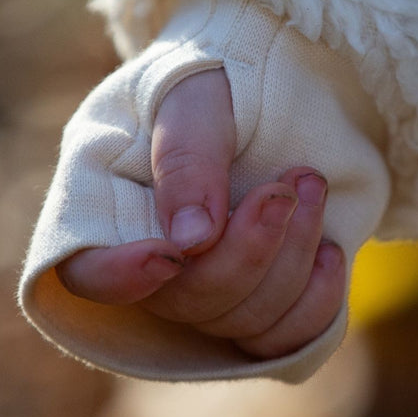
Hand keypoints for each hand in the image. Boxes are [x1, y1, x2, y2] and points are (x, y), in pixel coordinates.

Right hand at [55, 69, 345, 359]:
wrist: (278, 76)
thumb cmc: (219, 76)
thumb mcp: (196, 95)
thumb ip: (187, 157)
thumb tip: (192, 242)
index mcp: (105, 202)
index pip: (87, 272)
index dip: (121, 278)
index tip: (172, 253)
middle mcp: (149, 258)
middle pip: (184, 302)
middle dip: (248, 250)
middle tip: (295, 181)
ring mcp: (205, 287)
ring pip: (240, 322)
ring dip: (290, 259)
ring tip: (313, 185)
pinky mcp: (259, 302)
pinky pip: (282, 340)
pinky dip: (315, 303)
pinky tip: (330, 251)